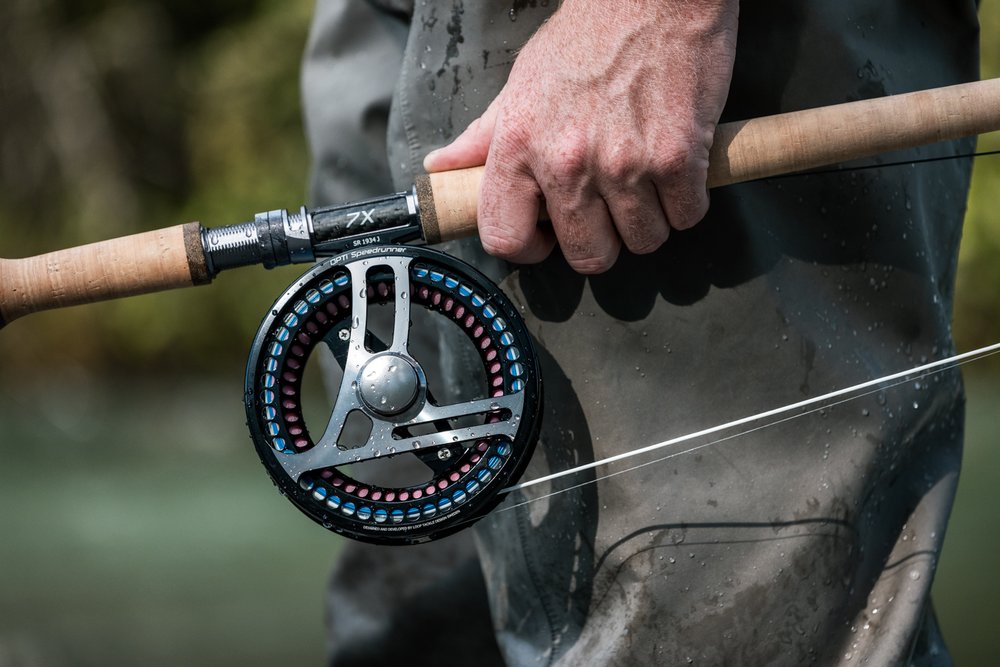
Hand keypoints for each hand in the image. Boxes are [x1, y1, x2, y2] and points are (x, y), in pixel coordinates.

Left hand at [423, 0, 738, 273]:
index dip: (530, 249)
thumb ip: (483, 138)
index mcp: (519, 145)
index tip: (548, 239)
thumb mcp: (521, 84)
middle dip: (603, 239)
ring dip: (649, 219)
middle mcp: (567, 161)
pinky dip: (688, 199)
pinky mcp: (677, 158)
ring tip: (645, 178)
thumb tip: (441, 168)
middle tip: (608, 206)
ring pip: (643, 240)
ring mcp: (624, 163)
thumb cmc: (588, 37)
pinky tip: (677, 166)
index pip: (506, 238)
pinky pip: (687, 215)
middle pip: (588, 255)